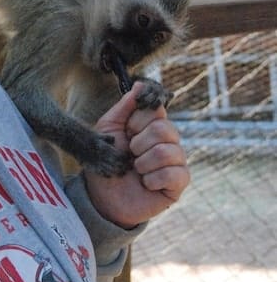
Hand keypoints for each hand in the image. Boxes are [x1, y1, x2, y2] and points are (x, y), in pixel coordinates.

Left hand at [83, 82, 189, 227]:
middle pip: (164, 129)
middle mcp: (168, 141)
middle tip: (130, 154)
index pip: (157, 109)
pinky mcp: (179, 183)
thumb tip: (141, 84)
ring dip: (144, 163)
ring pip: (169, 151)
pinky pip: (176, 173)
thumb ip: (125, 106)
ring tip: (136, 170)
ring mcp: (176, 161)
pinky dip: (154, 179)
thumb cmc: (106, 161)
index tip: (127, 132)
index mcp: (152, 126)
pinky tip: (145, 184)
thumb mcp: (109, 128)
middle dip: (139, 143)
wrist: (102, 197)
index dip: (138, 121)